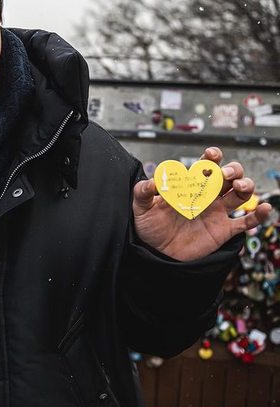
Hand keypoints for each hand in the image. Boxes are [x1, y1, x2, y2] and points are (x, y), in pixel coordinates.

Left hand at [132, 147, 271, 261]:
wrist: (155, 252)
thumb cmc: (149, 226)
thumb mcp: (140, 207)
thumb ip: (143, 192)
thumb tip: (153, 182)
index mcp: (189, 185)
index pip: (205, 165)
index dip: (212, 157)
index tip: (212, 155)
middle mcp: (206, 195)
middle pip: (229, 176)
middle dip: (232, 170)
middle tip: (224, 175)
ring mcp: (217, 212)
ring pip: (241, 194)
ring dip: (246, 186)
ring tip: (240, 187)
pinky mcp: (223, 230)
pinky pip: (246, 222)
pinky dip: (259, 215)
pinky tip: (265, 208)